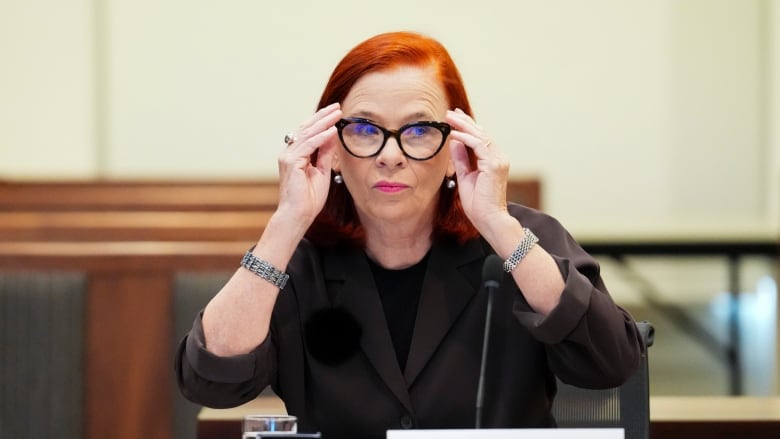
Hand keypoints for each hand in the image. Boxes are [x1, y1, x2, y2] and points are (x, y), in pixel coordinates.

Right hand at [276, 103, 341, 224]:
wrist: (298, 215)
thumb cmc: (309, 199)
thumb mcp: (322, 171)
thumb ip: (325, 153)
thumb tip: (332, 135)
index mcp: (295, 155)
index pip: (308, 132)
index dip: (321, 121)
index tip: (335, 112)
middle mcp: (289, 153)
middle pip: (306, 128)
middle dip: (322, 116)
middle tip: (337, 106)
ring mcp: (288, 157)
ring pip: (307, 134)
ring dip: (324, 122)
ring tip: (337, 114)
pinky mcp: (291, 162)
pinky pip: (309, 145)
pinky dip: (321, 137)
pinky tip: (332, 130)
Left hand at [446, 108, 509, 231]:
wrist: (489, 219)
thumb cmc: (478, 203)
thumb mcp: (465, 176)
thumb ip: (461, 159)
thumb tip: (454, 142)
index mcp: (493, 160)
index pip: (480, 138)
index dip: (468, 126)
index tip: (455, 117)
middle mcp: (499, 157)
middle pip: (481, 133)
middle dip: (464, 121)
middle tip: (449, 112)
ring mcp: (498, 160)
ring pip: (480, 136)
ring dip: (463, 125)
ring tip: (449, 118)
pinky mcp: (494, 164)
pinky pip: (478, 145)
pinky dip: (465, 138)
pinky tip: (453, 133)